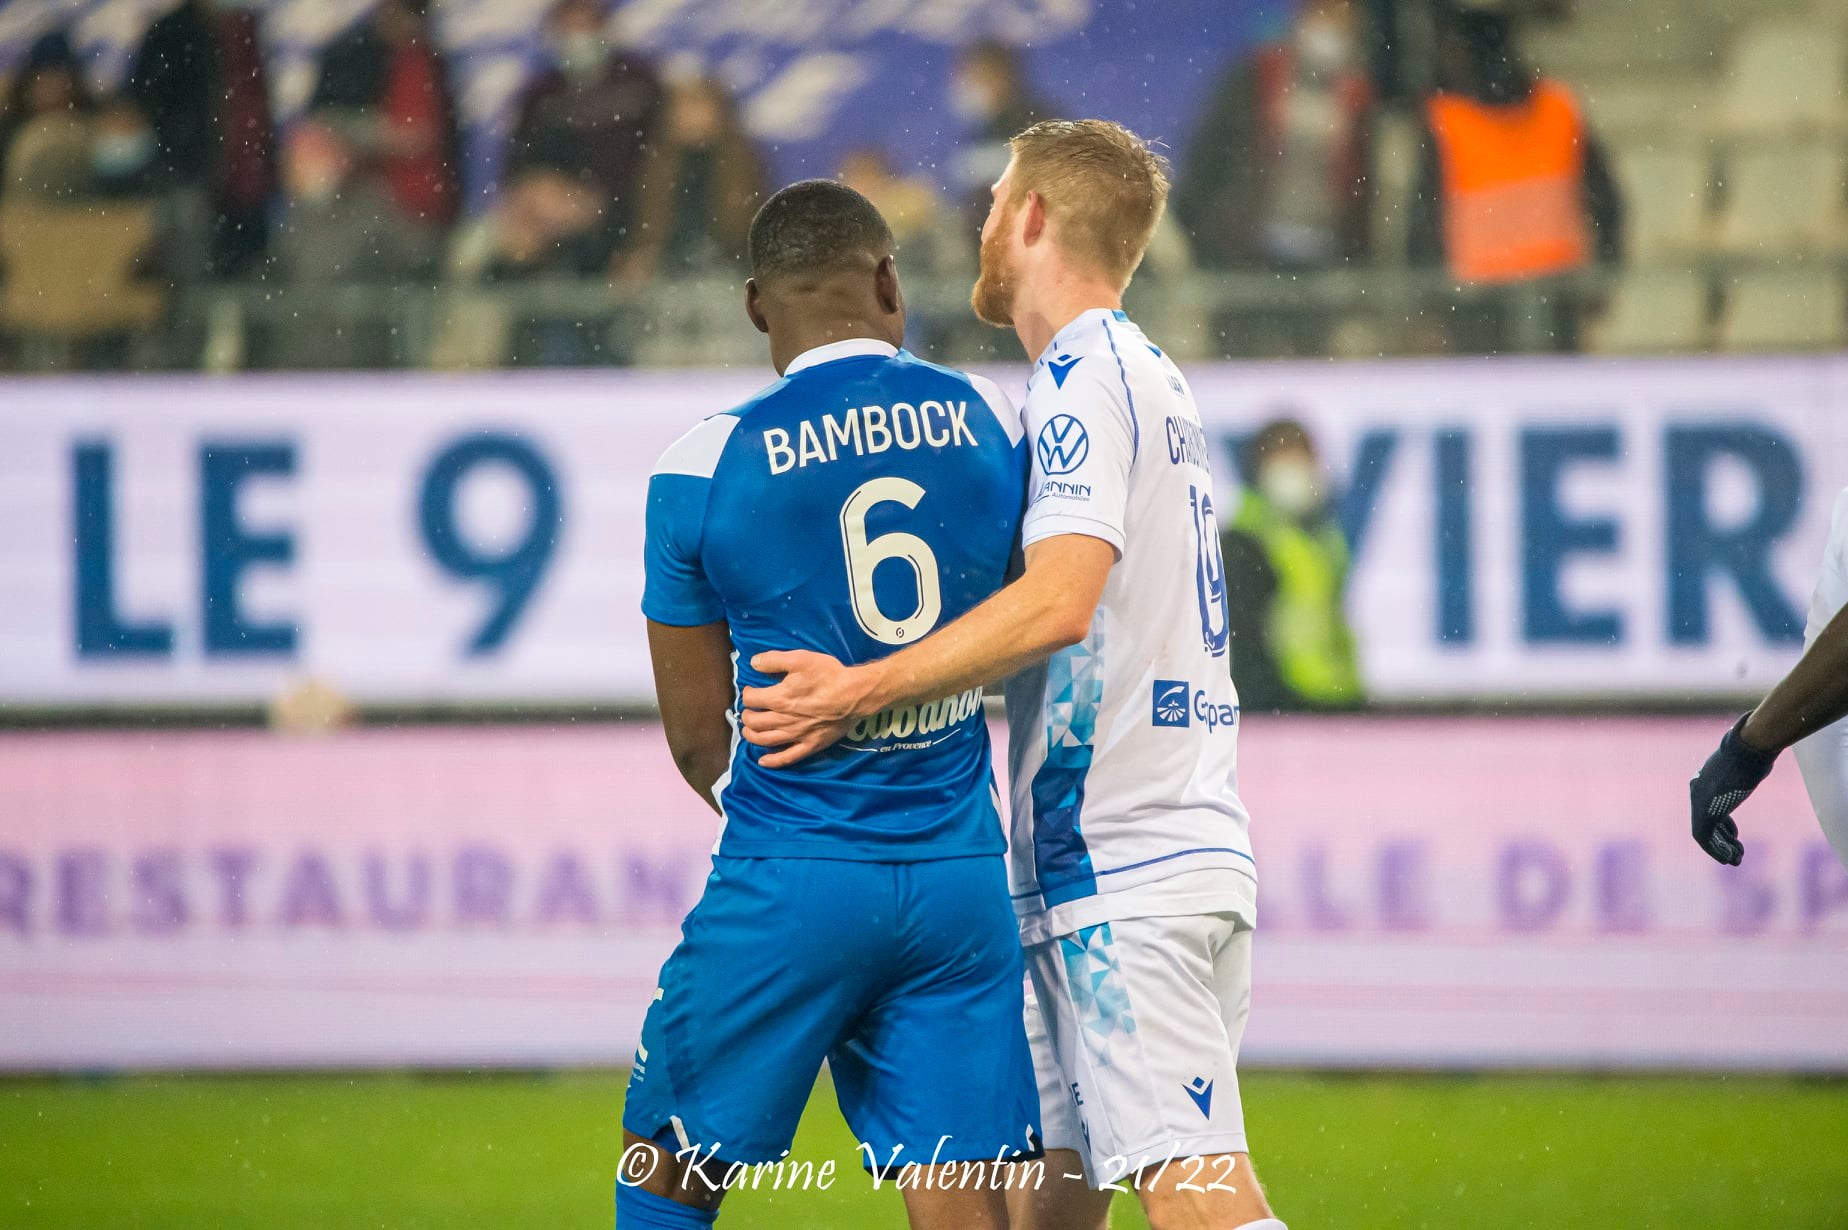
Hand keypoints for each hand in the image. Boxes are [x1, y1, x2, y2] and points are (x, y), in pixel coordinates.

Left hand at [739, 650, 878, 768]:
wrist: (855, 694)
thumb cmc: (828, 674)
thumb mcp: (801, 658)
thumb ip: (773, 660)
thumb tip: (753, 663)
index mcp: (779, 698)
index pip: (751, 699)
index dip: (747, 694)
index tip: (751, 690)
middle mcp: (783, 719)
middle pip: (753, 722)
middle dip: (746, 716)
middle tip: (750, 710)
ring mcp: (796, 735)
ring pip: (764, 740)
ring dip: (752, 736)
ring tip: (750, 730)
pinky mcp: (810, 745)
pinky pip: (787, 758)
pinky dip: (772, 761)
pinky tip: (763, 761)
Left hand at [1689, 714, 1778, 865]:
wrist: (1747, 751)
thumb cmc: (1753, 753)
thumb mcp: (1747, 762)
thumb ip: (1746, 769)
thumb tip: (1762, 760)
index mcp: (1704, 781)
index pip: (1709, 809)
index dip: (1724, 826)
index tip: (1735, 837)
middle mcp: (1697, 792)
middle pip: (1706, 823)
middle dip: (1721, 841)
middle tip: (1736, 856)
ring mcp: (1699, 802)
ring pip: (1704, 834)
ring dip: (1720, 850)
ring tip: (1736, 861)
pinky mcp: (1704, 811)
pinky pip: (1704, 837)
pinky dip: (1716, 850)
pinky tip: (1731, 858)